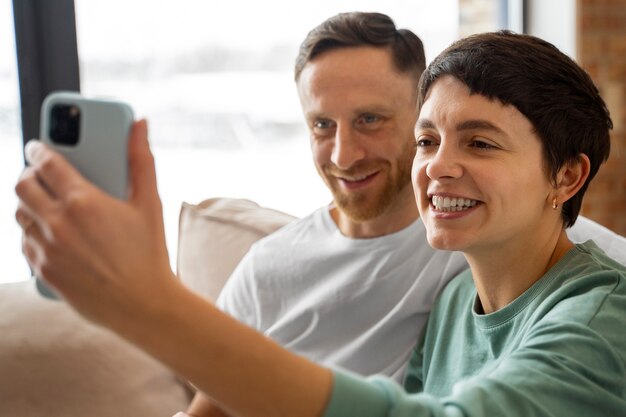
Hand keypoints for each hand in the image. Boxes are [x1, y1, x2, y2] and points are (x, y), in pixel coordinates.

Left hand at [15, 120, 175, 326]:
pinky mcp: (43, 270)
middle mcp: (58, 223)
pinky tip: (52, 232)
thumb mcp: (150, 202)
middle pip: (22, 184)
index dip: (39, 148)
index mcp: (84, 201)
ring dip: (28, 202)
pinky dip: (32, 231)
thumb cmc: (149, 251)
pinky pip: (24, 242)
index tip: (39, 146)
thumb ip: (141, 159)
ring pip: (19, 213)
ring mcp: (47, 248)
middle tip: (40, 173)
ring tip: (45, 202)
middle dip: (28, 172)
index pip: (47, 162)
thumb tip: (140, 124)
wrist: (143, 303)